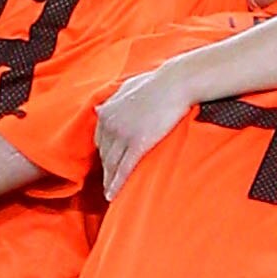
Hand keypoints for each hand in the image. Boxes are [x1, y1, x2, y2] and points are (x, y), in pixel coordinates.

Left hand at [95, 66, 192, 194]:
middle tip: (108, 182)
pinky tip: (113, 195)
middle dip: (106, 169)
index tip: (108, 163)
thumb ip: (113, 99)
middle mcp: (110, 123)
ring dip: (109, 180)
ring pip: (111, 164)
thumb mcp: (128, 86)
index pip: (100, 139)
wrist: (176, 82)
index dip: (105, 153)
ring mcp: (123, 134)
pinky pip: (123, 169)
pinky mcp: (138, 144)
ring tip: (110, 193)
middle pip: (104, 154)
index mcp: (107, 111)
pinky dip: (116, 184)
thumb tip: (100, 107)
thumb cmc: (157, 82)